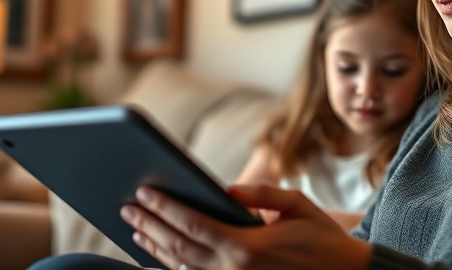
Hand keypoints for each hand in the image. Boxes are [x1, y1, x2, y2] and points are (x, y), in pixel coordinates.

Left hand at [121, 184, 371, 269]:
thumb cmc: (323, 240)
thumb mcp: (298, 206)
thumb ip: (260, 194)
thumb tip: (225, 188)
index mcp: (247, 246)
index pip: (192, 225)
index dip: (165, 208)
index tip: (144, 192)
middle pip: (179, 247)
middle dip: (150, 225)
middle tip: (128, 207)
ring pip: (182, 268)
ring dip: (155, 248)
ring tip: (136, 228)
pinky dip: (174, 268)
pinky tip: (160, 257)